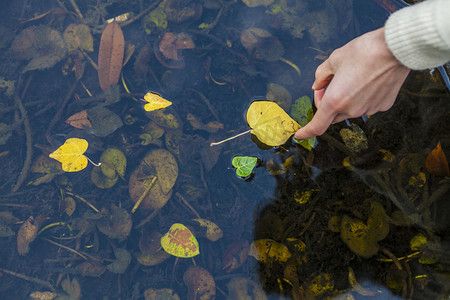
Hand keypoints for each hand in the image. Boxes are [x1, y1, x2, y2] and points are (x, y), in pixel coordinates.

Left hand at [294, 28, 409, 139]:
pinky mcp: (383, 106)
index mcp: (335, 100)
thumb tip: (317, 85)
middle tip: (329, 84)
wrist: (396, 48)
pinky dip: (362, 97)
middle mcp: (351, 110)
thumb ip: (321, 75)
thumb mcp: (334, 59)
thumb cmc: (364, 51)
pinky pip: (366, 105)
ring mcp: (369, 109)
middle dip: (327, 103)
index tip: (300, 135)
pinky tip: (368, 80)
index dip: (306, 132)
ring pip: (350, 110)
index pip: (317, 126)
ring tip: (354, 76)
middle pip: (332, 115)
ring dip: (346, 100)